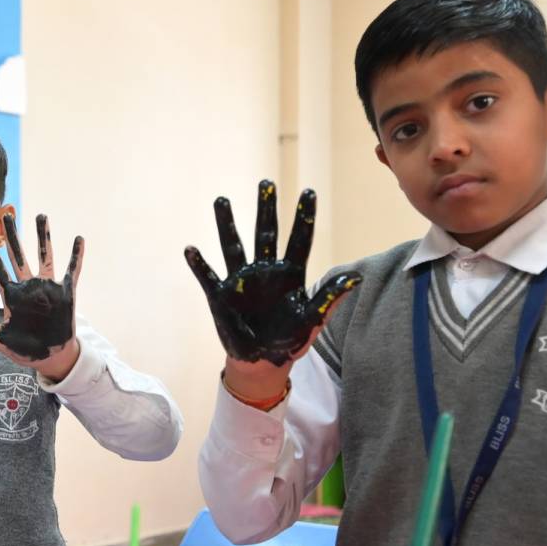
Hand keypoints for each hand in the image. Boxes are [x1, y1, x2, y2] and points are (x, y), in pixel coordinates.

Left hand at [0, 212, 81, 375]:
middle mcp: (28, 287)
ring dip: (43, 236)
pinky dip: (76, 256)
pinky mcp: (65, 293)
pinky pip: (72, 271)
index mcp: (12, 295)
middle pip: (18, 255)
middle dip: (12, 236)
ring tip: (41, 216)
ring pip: (44, 255)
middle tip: (6, 216)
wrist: (49, 359)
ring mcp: (47, 288)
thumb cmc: (24, 349)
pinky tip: (79, 239)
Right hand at [185, 181, 359, 367]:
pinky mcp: (220, 296)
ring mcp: (241, 282)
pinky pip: (208, 276)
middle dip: (266, 209)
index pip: (299, 240)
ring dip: (227, 224)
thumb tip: (356, 278)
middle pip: (265, 234)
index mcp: (290, 275)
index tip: (308, 192)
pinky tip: (190, 249)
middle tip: (266, 183)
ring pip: (233, 246)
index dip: (304, 217)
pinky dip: (198, 264)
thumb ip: (329, 299)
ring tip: (222, 200)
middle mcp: (265, 272)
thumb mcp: (312, 321)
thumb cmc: (290, 340)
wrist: (263, 362)